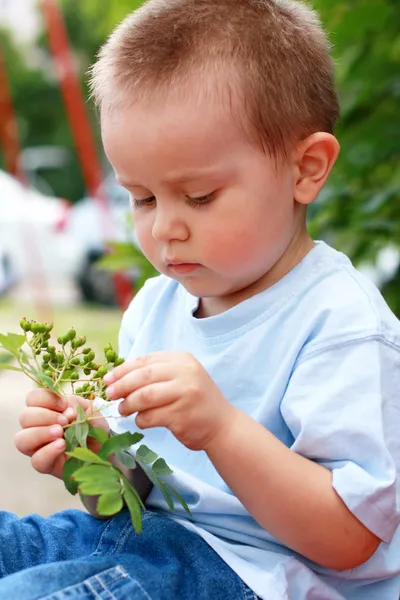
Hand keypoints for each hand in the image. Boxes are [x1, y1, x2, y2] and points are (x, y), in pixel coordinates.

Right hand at [15, 389, 108, 479]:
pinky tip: (62, 446)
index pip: (32, 398)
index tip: (64, 405)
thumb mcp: (89, 410)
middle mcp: (37, 427)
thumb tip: (65, 408)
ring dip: (40, 433)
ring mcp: (39, 447)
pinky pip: (36, 460)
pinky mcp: (46, 465)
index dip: (46, 398)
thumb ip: (75, 403)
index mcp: (46, 410)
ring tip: (60, 433)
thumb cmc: (93, 427)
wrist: (105, 451)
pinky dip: (48, 451)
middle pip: (24, 417)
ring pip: (21, 439)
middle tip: (65, 421)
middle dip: (45, 416)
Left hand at [104, 351, 235, 450]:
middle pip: (142, 377)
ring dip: (128, 405)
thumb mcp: (180, 377)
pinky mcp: (181, 415)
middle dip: (121, 386)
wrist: (222, 425)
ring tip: (122, 410)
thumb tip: (117, 377)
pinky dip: (140, 420)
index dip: (123, 370)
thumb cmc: (194, 400)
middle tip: (109, 394)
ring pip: (144, 397)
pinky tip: (142, 421)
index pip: (145, 361)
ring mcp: (185, 394)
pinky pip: (150, 417)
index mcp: (182, 359)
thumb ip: (155, 373)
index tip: (107, 379)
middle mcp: (185, 373)